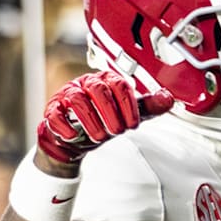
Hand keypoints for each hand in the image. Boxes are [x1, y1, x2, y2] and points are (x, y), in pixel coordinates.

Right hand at [37, 71, 173, 163]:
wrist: (77, 139)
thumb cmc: (102, 121)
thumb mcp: (128, 115)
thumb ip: (147, 107)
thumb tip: (168, 99)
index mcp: (107, 80)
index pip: (119, 84)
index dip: (128, 105)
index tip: (133, 124)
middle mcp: (86, 84)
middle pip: (98, 89)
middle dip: (110, 113)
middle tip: (118, 131)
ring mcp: (67, 95)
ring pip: (76, 99)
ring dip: (91, 121)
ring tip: (99, 137)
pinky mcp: (52, 110)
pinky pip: (54, 113)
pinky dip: (64, 126)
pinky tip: (74, 137)